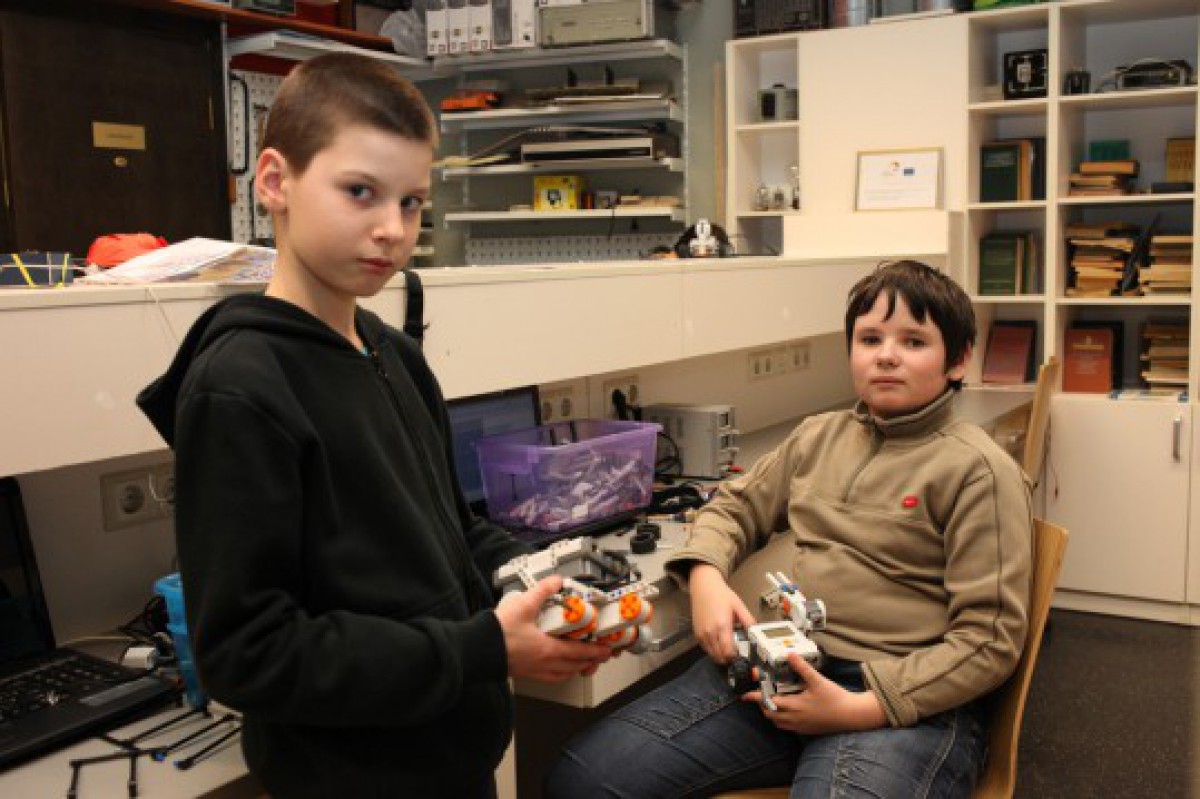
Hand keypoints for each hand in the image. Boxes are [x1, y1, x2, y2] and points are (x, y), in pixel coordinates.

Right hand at [494, 575, 612, 682]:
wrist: (477, 650)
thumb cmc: (498, 633)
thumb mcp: (523, 605)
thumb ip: (542, 591)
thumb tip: (556, 581)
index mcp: (548, 649)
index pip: (580, 652)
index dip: (596, 652)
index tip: (607, 650)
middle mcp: (545, 664)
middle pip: (575, 666)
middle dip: (591, 661)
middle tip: (601, 656)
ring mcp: (535, 671)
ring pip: (564, 674)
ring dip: (577, 669)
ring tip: (583, 663)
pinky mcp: (525, 673)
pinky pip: (550, 678)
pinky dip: (560, 674)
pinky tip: (559, 669)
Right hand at [689, 564, 756, 663]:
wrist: (703, 587)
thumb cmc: (722, 595)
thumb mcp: (739, 606)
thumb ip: (748, 620)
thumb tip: (757, 634)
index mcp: (722, 625)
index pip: (728, 651)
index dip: (735, 657)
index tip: (741, 655)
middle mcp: (710, 633)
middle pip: (719, 656)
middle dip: (729, 659)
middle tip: (736, 654)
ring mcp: (701, 634)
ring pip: (711, 654)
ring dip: (720, 656)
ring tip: (728, 650)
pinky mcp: (696, 634)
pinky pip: (705, 649)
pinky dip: (712, 651)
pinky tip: (719, 644)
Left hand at [742, 655, 886, 734]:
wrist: (851, 716)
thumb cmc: (835, 698)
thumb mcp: (818, 680)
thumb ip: (802, 668)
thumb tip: (790, 654)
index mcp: (794, 706)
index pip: (769, 702)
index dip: (755, 698)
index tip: (744, 696)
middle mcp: (794, 718)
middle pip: (770, 714)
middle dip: (762, 705)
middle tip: (760, 695)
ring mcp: (800, 726)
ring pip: (778, 722)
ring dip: (771, 713)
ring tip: (771, 701)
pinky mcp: (806, 730)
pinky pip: (787, 727)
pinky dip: (781, 720)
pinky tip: (786, 711)